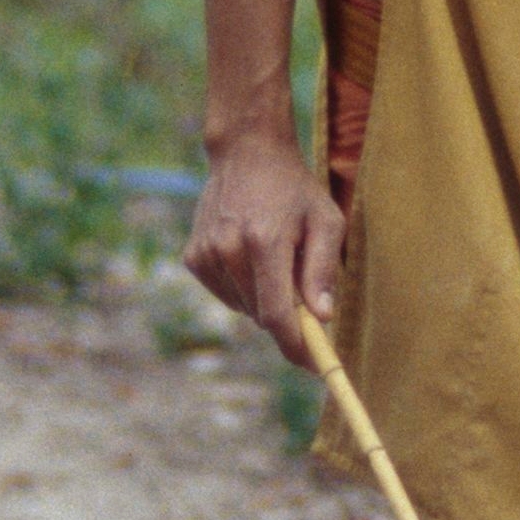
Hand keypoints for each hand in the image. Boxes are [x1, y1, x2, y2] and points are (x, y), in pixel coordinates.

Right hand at [184, 134, 346, 343]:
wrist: (246, 153)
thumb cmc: (295, 189)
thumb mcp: (326, 220)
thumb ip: (323, 270)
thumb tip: (322, 317)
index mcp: (264, 242)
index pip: (277, 315)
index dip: (298, 347)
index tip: (317, 366)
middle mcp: (228, 250)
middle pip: (262, 316)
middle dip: (289, 318)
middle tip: (306, 295)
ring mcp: (206, 254)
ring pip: (245, 309)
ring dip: (266, 299)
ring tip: (276, 257)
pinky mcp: (194, 258)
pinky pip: (227, 295)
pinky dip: (245, 288)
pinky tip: (251, 255)